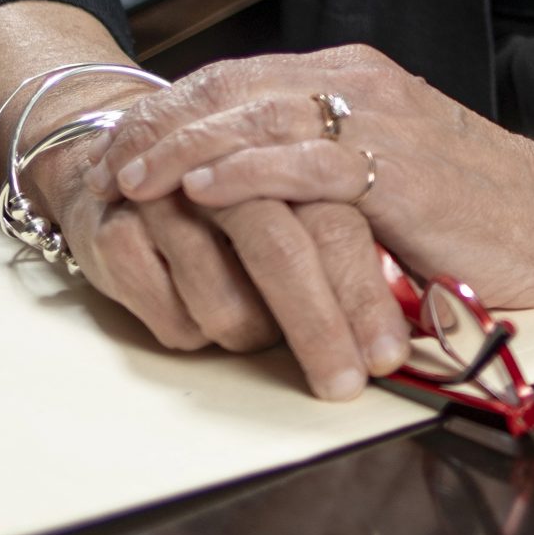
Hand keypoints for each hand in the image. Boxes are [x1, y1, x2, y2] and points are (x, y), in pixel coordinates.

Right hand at [24, 127, 411, 400]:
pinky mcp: (114, 229)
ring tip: (259, 333)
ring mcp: (167, 197)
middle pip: (278, 249)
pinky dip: (191, 333)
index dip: (362, 292)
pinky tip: (199, 318)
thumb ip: (350, 234)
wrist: (117, 154)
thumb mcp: (297, 197)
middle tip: (345, 384)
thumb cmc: (227, 191)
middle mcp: (228, 168)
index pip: (334, 220)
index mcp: (287, 151)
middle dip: (317, 327)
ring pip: (220, 298)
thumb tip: (419, 305)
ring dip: (248, 334)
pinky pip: (166, 315)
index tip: (387, 354)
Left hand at [86, 48, 533, 307]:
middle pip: (233, 89)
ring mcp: (378, 121)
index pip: (239, 77)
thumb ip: (321, 162)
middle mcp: (360, 82)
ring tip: (129, 178)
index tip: (118, 140)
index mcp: (354, 76)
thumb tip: (236, 186)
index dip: (172, 106)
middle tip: (103, 159)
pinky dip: (243, 174)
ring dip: (181, 149)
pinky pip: (303, 164)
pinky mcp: (395, 169)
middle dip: (159, 123)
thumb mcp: (384, 169)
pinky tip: (200, 190)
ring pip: (256, 120)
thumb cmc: (474, 207)